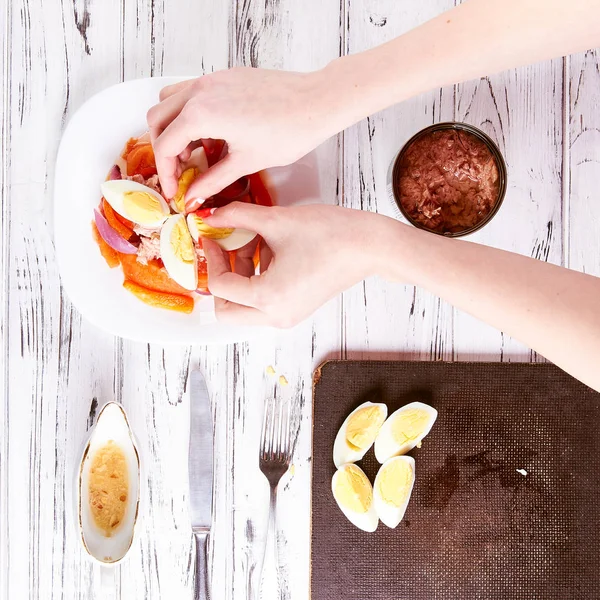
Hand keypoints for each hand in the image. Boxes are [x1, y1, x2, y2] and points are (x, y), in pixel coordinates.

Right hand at [146, 68, 337, 205]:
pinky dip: (190, 113)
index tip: (174, 190)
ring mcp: (212, 80)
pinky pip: (193, 92)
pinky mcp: (225, 76)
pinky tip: (211, 135)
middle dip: (163, 149)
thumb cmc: (288, 132)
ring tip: (193, 153)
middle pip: (158, 119)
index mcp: (201, 114)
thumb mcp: (245, 163)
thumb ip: (212, 181)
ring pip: (170, 100)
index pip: (164, 145)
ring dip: (173, 126)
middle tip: (180, 173)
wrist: (317, 103)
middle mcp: (200, 91)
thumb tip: (193, 197)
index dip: (166, 173)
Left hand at [202, 202, 387, 327]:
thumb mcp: (277, 221)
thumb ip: (238, 217)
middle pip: (227, 310)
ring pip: (245, 307)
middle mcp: (276, 315)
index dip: (212, 257)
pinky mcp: (297, 309)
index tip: (212, 236)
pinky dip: (257, 280)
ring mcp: (288, 316)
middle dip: (222, 278)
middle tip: (224, 250)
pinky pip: (264, 303)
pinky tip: (269, 252)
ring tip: (254, 243)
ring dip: (241, 277)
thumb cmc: (331, 235)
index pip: (220, 286)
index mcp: (268, 298)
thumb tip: (213, 214)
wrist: (370, 247)